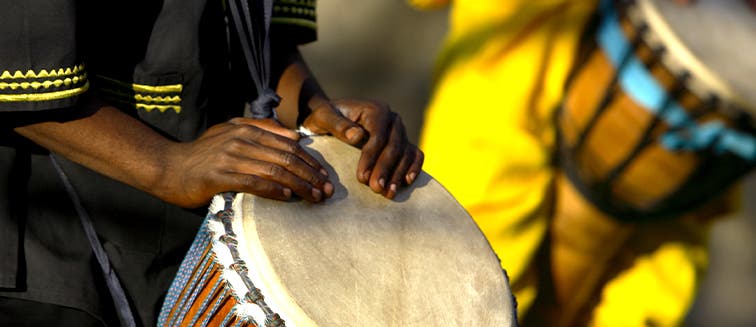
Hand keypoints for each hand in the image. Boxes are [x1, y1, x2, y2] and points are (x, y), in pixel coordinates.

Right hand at [158, 117, 332, 207]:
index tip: (325, 176)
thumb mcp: (230, 133)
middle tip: (327, 190)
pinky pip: (253, 182)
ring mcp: (230, 157)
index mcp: (246, 128)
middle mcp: (241, 139)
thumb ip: (262, 130)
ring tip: (314, 197)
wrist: (168, 167)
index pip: (288, 145)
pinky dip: (273, 190)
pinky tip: (288, 197)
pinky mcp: (219, 176)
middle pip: (286, 158)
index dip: (310, 161)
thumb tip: (295, 137)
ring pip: (275, 170)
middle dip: (311, 175)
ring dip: (299, 185)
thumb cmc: (203, 154)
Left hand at [301, 99, 423, 198]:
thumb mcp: (324, 117)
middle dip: (385, 169)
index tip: (362, 177)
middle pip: (394, 146)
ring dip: (398, 174)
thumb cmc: (327, 118)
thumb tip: (358, 136)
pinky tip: (406, 182)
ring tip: (387, 193)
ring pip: (405, 153)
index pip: (378, 136)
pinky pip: (415, 155)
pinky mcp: (404, 142)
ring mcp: (400, 131)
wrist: (334, 119)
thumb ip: (337, 124)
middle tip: (376, 188)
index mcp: (375, 110)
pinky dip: (413, 168)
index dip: (371, 158)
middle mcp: (392, 119)